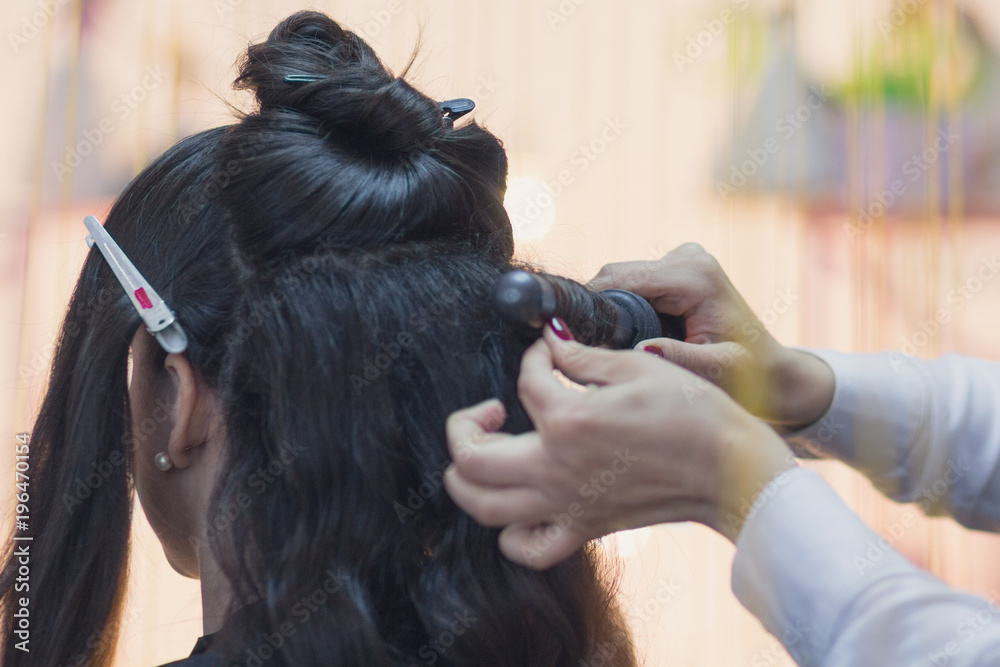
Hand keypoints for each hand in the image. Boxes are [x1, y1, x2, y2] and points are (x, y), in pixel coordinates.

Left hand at [443, 321, 795, 569]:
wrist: (730, 469)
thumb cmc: (691, 414)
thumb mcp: (637, 367)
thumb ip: (581, 354)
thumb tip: (551, 341)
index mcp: (568, 422)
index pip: (524, 380)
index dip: (534, 356)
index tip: (550, 351)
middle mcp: (555, 469)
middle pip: (470, 458)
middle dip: (464, 425)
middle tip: (489, 409)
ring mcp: (565, 505)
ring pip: (482, 507)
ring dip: (468, 478)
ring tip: (488, 453)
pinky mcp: (582, 529)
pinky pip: (525, 547)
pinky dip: (509, 531)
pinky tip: (521, 502)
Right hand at [589, 243, 833, 430]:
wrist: (775, 374)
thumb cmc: (750, 378)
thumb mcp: (717, 373)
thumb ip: (681, 360)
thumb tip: (641, 349)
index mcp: (695, 277)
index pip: (620, 279)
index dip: (589, 304)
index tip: (568, 336)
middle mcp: (688, 258)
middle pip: (615, 274)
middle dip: (597, 308)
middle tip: (582, 348)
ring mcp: (683, 259)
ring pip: (620, 277)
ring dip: (609, 308)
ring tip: (605, 347)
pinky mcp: (679, 268)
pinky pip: (633, 282)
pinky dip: (622, 306)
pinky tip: (624, 336)